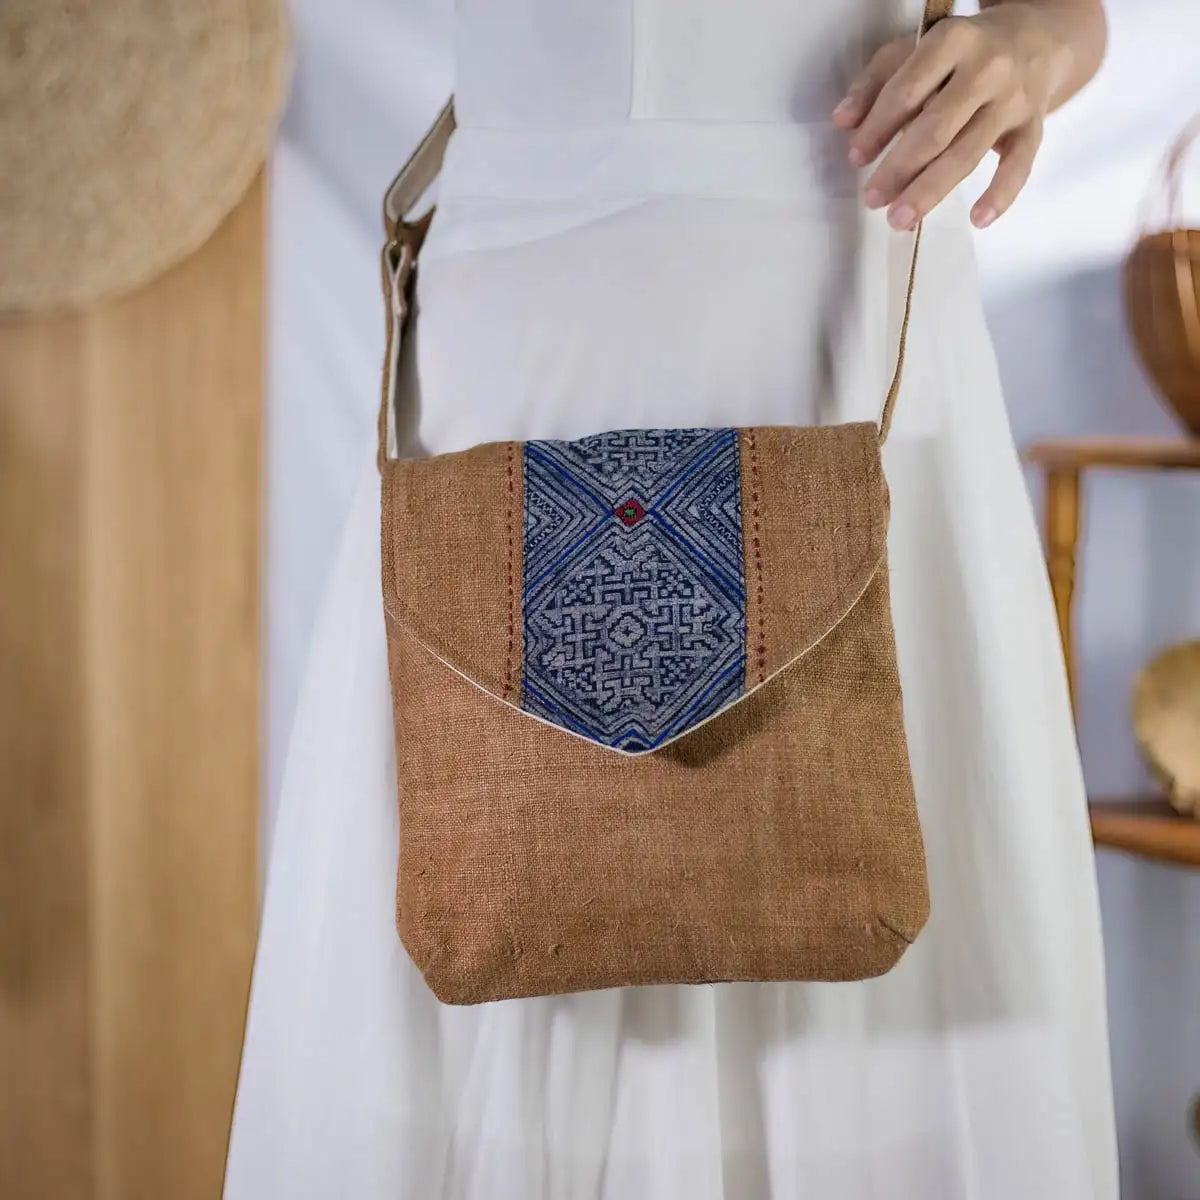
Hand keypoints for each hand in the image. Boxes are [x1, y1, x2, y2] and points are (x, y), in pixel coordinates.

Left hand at [831, 5, 1075, 229]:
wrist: (1037, 39)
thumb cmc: (962, 51)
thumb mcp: (915, 48)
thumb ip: (875, 81)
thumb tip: (842, 121)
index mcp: (953, 41)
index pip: (907, 91)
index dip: (878, 127)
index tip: (855, 158)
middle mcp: (987, 69)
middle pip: (936, 129)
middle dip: (900, 169)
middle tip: (872, 200)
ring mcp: (1013, 100)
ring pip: (967, 153)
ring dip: (930, 191)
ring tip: (900, 219)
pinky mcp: (1033, 127)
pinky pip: (1020, 165)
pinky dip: (1001, 194)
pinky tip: (978, 219)